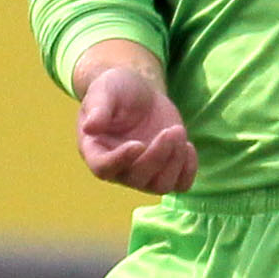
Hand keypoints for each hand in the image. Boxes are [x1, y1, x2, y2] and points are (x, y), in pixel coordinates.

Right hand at [77, 56, 195, 194]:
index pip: (103, 168)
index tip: (139, 143)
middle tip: (172, 130)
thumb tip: (90, 127)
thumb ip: (98, 109)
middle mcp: (118, 169)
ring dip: (175, 162)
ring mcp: (143, 173)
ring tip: (178, 131)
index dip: (121, 160)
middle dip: (158, 156)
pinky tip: (188, 145)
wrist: (140, 95)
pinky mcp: (165, 170)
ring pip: (160, 186)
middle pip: (137, 178)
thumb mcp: (105, 91)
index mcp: (96, 151)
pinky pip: (180, 185)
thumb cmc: (116, 91)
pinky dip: (188, 170)